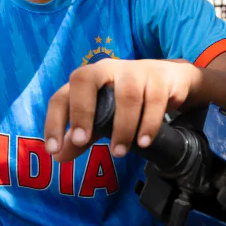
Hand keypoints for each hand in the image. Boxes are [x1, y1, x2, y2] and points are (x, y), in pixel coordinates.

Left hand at [44, 58, 198, 162]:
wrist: (171, 80)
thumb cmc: (130, 98)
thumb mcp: (104, 115)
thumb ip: (84, 134)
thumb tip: (59, 156)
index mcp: (88, 79)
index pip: (62, 95)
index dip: (54, 121)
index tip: (54, 149)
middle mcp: (107, 69)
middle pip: (85, 78)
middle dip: (81, 111)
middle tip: (82, 141)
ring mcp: (135, 70)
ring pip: (126, 94)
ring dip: (121, 126)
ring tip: (119, 152)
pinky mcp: (160, 77)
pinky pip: (154, 99)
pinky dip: (148, 123)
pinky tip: (143, 142)